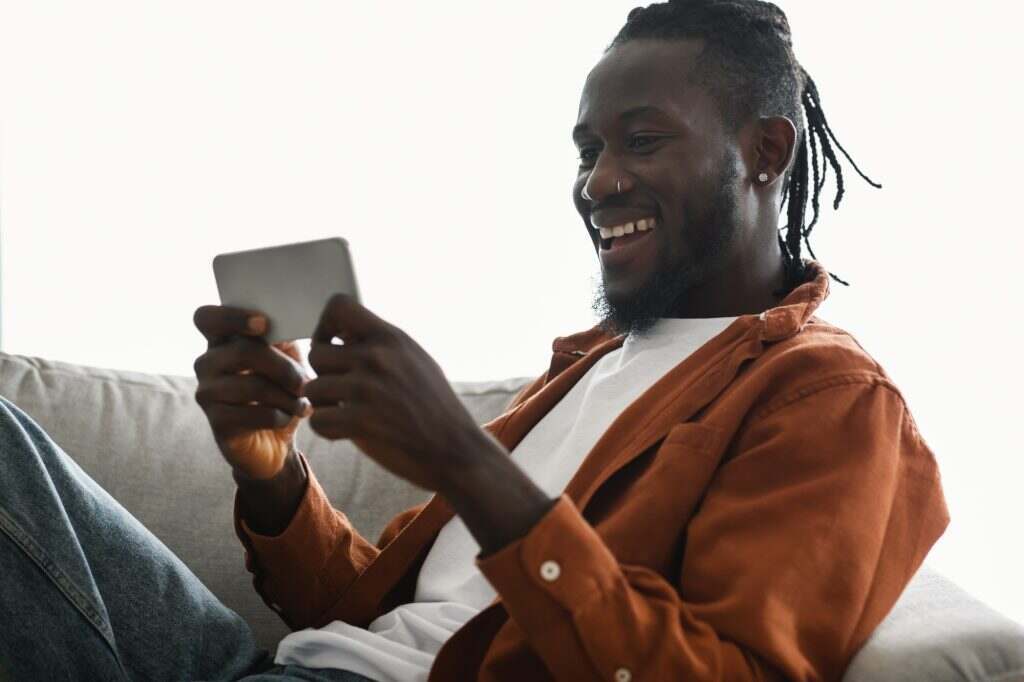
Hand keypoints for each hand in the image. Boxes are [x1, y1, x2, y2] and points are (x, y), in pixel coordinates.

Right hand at [193, 306, 312, 478]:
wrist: (278, 439)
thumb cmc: (281, 389)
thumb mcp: (287, 357)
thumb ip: (282, 336)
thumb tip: (290, 318)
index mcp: (221, 340)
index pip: (206, 317)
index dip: (232, 317)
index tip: (263, 324)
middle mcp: (207, 363)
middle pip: (242, 352)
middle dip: (283, 367)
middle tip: (305, 383)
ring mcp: (207, 393)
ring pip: (251, 386)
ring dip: (287, 396)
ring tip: (303, 404)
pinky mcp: (217, 422)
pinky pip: (254, 414)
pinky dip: (280, 416)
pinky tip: (287, 418)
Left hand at [303, 294, 488, 492]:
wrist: (456, 448)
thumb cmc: (435, 405)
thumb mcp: (415, 358)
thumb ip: (381, 344)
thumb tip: (343, 333)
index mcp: (391, 337)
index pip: (338, 306)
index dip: (325, 326)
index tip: (334, 346)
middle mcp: (377, 357)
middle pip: (316, 353)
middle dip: (324, 374)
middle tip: (343, 391)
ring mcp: (367, 388)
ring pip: (313, 388)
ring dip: (324, 404)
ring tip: (347, 412)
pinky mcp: (360, 421)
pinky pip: (318, 420)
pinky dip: (328, 430)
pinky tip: (348, 431)